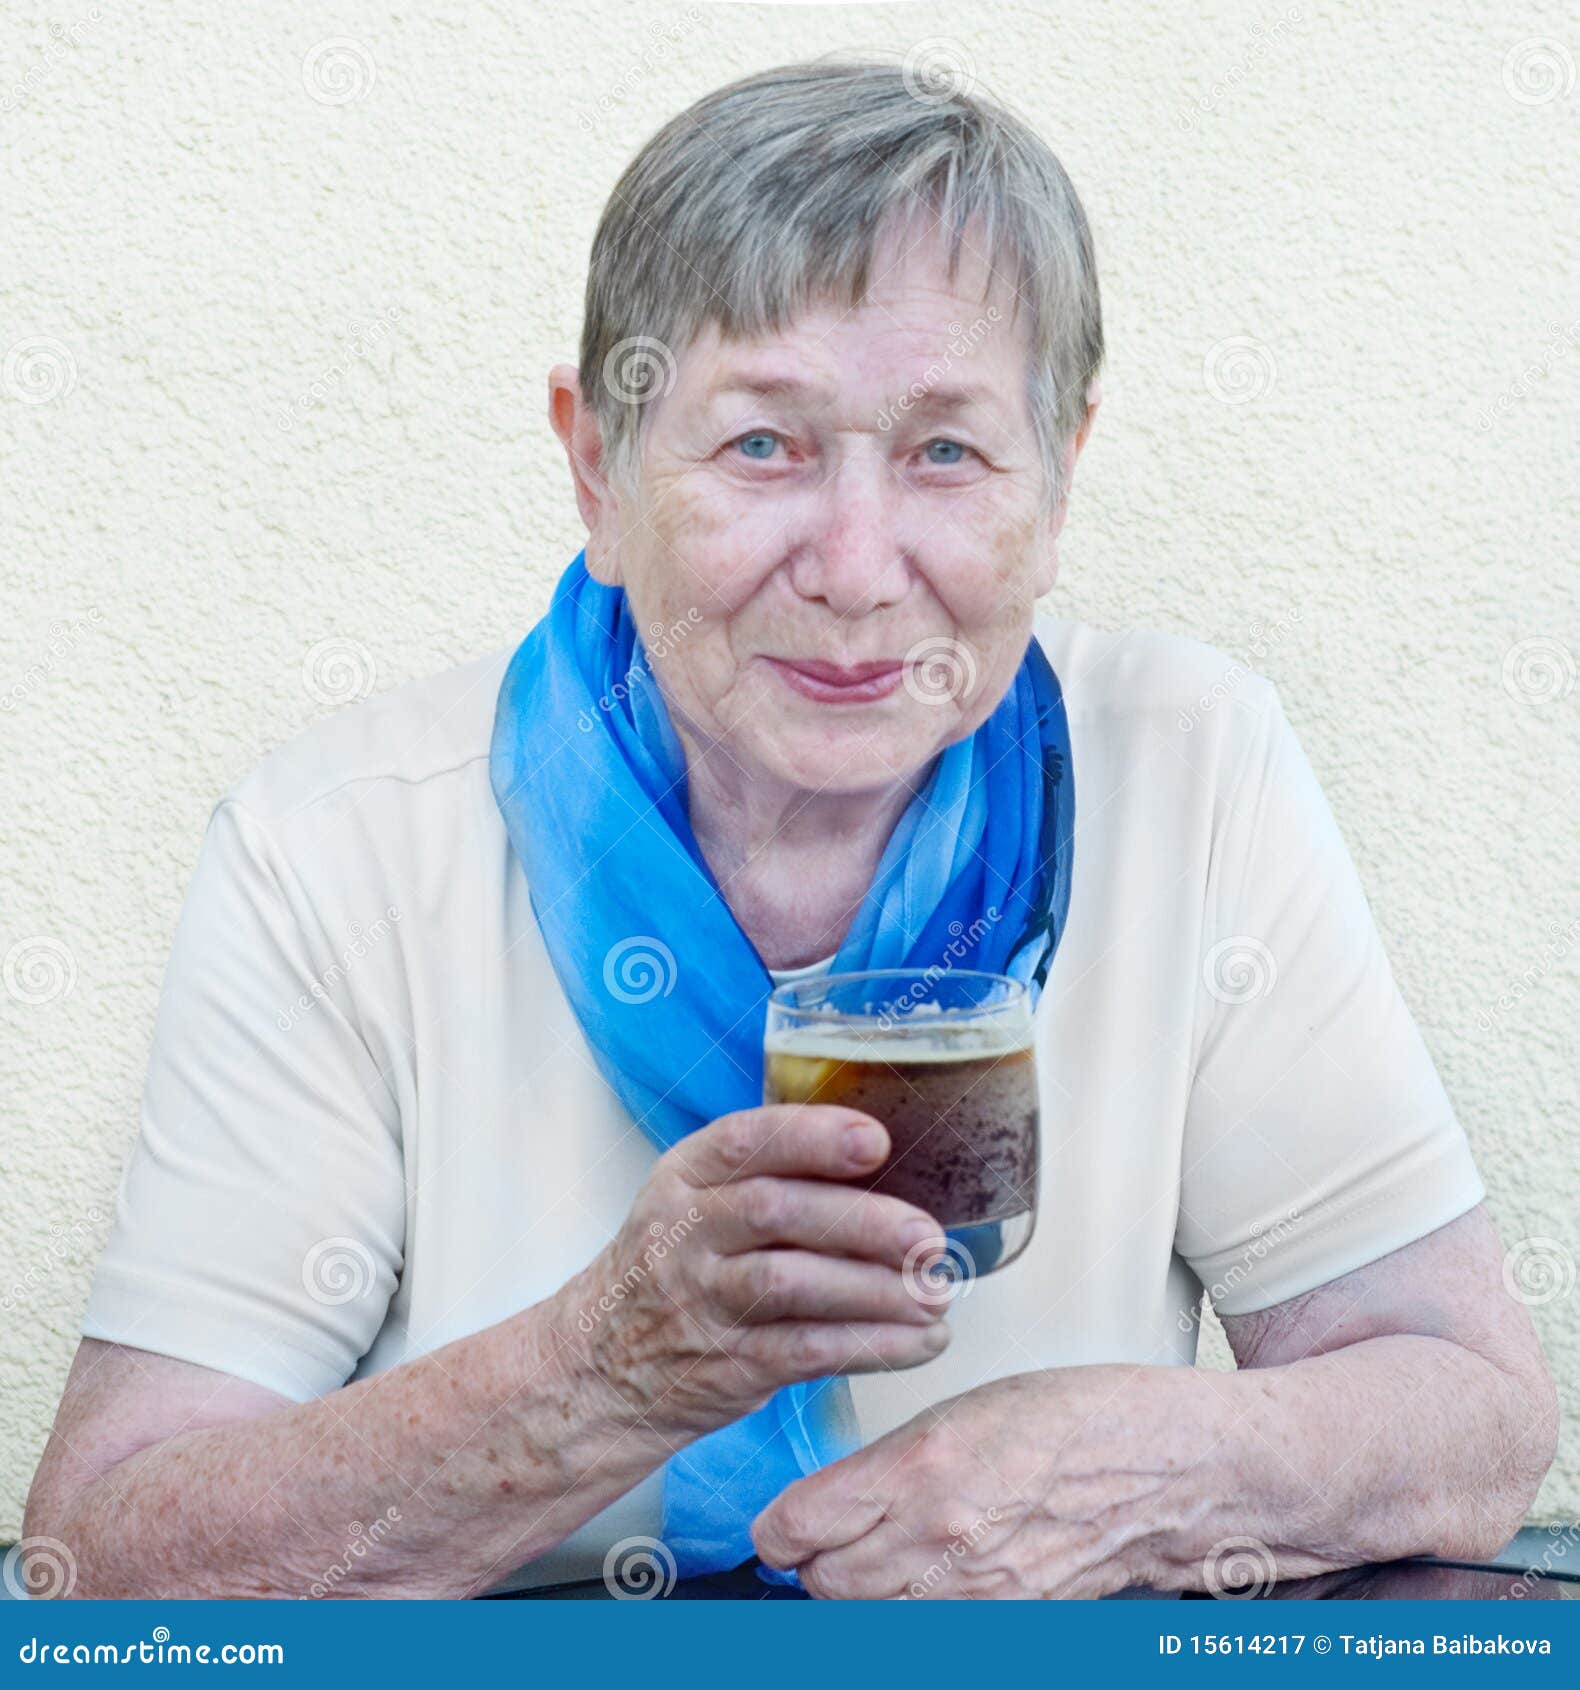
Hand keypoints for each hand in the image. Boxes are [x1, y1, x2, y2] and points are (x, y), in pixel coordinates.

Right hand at [558, 1104, 950, 1439]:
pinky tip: (920, 1342)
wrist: (600, 1365)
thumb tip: (892, 1166)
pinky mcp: (727, 1364)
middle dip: (863, 1222)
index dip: (812, 1137)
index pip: (743, 1140)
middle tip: (927, 1237)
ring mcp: (702, 1300)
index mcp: (684, 1176)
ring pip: (793, 1286)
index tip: (876, 1140)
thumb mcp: (696, 1201)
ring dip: (877, 1291)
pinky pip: (808, 1352)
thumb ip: (769, 1177)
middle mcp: (686, 1232)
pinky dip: (872, 1346)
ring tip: (936, 1294)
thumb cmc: (676, 1267)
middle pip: (776, 1213)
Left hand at [752, 1369, 1163, 1598]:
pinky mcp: (1003, 1624)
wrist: (1157, 1470)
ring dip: (859, 1595)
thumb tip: (824, 1508)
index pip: (796, 1527)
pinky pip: (924, 1636)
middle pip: (822, 1587)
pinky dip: (911, 1616)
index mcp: (920, 1467)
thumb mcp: (955, 1414)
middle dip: (816, 1565)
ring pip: (864, 1619)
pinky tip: (927, 1585)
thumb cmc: (1066, 1423)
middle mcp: (938, 1537)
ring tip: (881, 1558)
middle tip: (832, 1538)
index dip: (780, 1527)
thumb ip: (883, 1466)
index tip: (784, 1522)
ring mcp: (972, 1593)